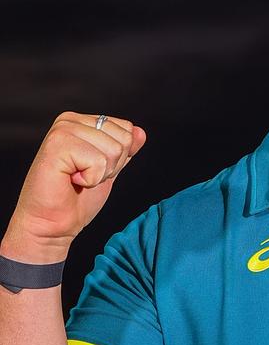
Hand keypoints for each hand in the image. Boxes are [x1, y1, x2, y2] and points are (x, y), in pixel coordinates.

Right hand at [4, 112, 145, 259]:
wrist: (53, 223)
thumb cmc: (77, 199)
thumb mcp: (109, 169)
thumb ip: (124, 150)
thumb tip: (140, 132)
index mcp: (82, 122)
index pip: (127, 129)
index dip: (119, 157)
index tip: (93, 169)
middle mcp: (70, 120)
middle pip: (123, 139)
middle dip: (112, 166)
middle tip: (85, 176)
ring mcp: (62, 130)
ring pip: (113, 150)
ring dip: (101, 174)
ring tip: (78, 179)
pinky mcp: (57, 145)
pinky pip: (98, 161)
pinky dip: (91, 179)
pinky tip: (72, 180)